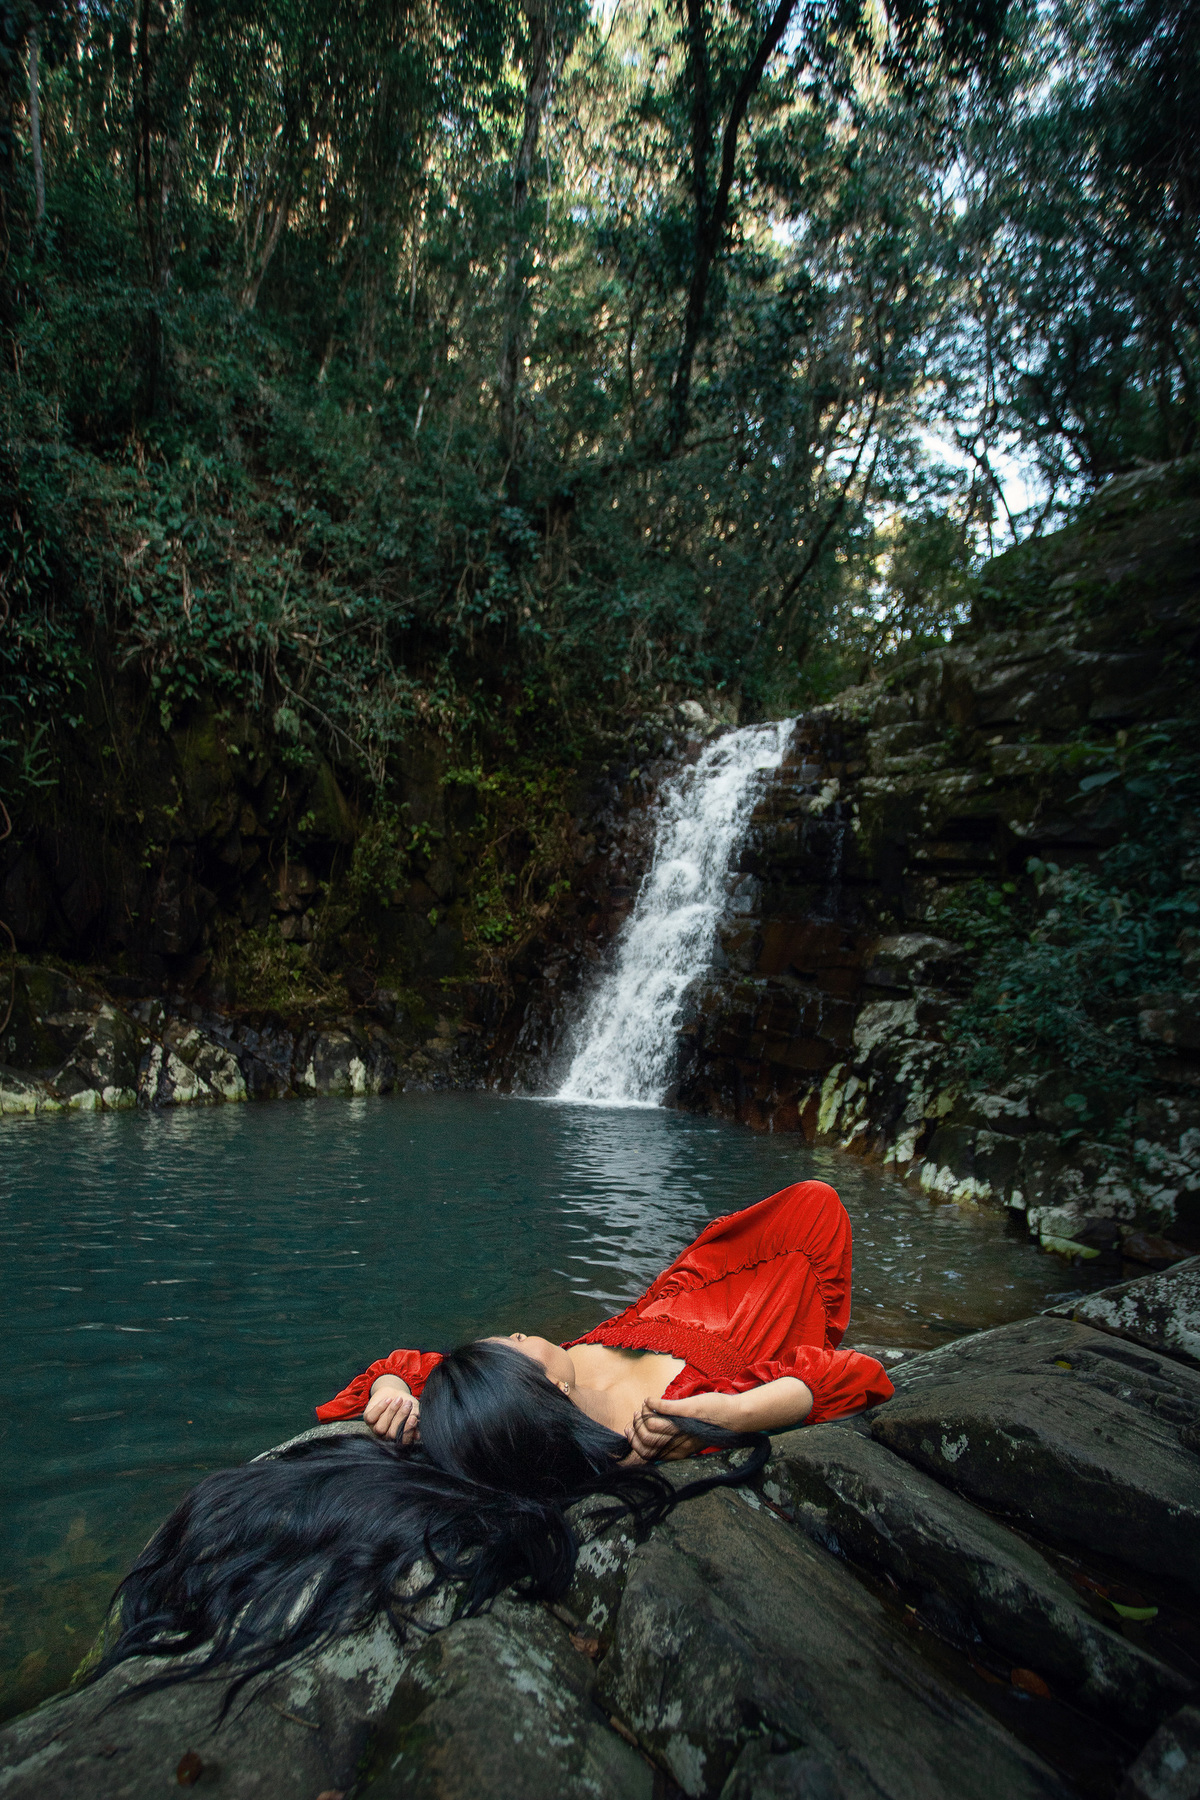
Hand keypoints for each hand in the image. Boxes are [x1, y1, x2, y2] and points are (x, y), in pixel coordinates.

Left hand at [364, 1378, 419, 1444]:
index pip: (403, 1442)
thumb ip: (415, 1421)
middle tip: (408, 1404)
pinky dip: (380, 1407)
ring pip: (381, 1427)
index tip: (413, 1418)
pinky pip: (372, 1417)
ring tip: (399, 1399)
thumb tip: (417, 1436)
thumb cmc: (406, 1404)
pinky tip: (388, 1399)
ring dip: (391, 1411)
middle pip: (392, 1434)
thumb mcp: (414, 1410)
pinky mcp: (368, 1419)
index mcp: (399, 1437)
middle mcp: (387, 1436)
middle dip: (400, 1418)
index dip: (407, 1431)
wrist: (395, 1393)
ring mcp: (376, 1429)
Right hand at [623, 1392, 737, 1463]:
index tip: (629, 1432)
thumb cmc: (711, 1428)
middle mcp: (678, 1443)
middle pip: (645, 1441)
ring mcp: (681, 1427)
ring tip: (645, 1408)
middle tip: (637, 1417)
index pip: (647, 1455)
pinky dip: (650, 1403)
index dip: (634, 1444)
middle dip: (635, 1428)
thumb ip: (670, 1441)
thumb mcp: (688, 1441)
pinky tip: (650, 1401)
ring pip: (650, 1425)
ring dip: (642, 1413)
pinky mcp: (686, 1412)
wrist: (734, 1418)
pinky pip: (660, 1409)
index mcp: (677, 1452)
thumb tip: (651, 1438)